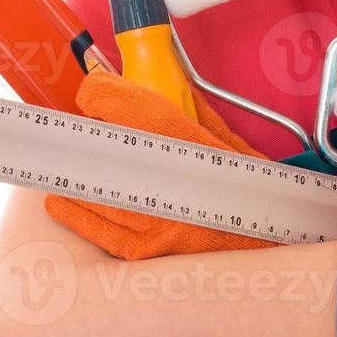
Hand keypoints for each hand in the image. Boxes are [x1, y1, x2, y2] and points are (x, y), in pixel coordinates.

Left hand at [44, 69, 276, 258]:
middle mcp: (176, 188)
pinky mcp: (144, 254)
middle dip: (88, 133)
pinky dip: (72, 209)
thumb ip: (195, 113)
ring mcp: (157, 224)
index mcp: (200, 152)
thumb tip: (161, 82)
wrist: (272, 253)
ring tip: (73, 156)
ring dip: (76, 167)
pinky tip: (64, 199)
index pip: (140, 112)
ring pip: (93, 187)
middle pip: (108, 148)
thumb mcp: (233, 147)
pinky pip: (93, 228)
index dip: (107, 94)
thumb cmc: (254, 196)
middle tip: (85, 125)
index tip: (94, 88)